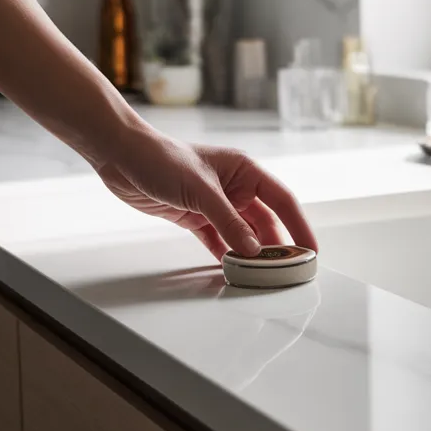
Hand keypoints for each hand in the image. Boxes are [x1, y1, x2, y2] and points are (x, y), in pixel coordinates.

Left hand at [93, 128, 317, 259]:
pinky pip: (218, 240)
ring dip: (250, 253)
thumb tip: (252, 249)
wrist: (120, 156)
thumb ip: (228, 221)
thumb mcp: (200, 190)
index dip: (300, 226)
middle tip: (286, 270)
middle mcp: (235, 187)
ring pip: (242, 234)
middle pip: (265, 222)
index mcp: (245, 171)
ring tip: (261, 274)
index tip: (310, 249)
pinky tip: (233, 269)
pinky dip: (225, 255)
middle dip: (276, 246)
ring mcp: (216, 203)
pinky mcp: (195, 216)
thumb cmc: (160, 158)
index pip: (282, 201)